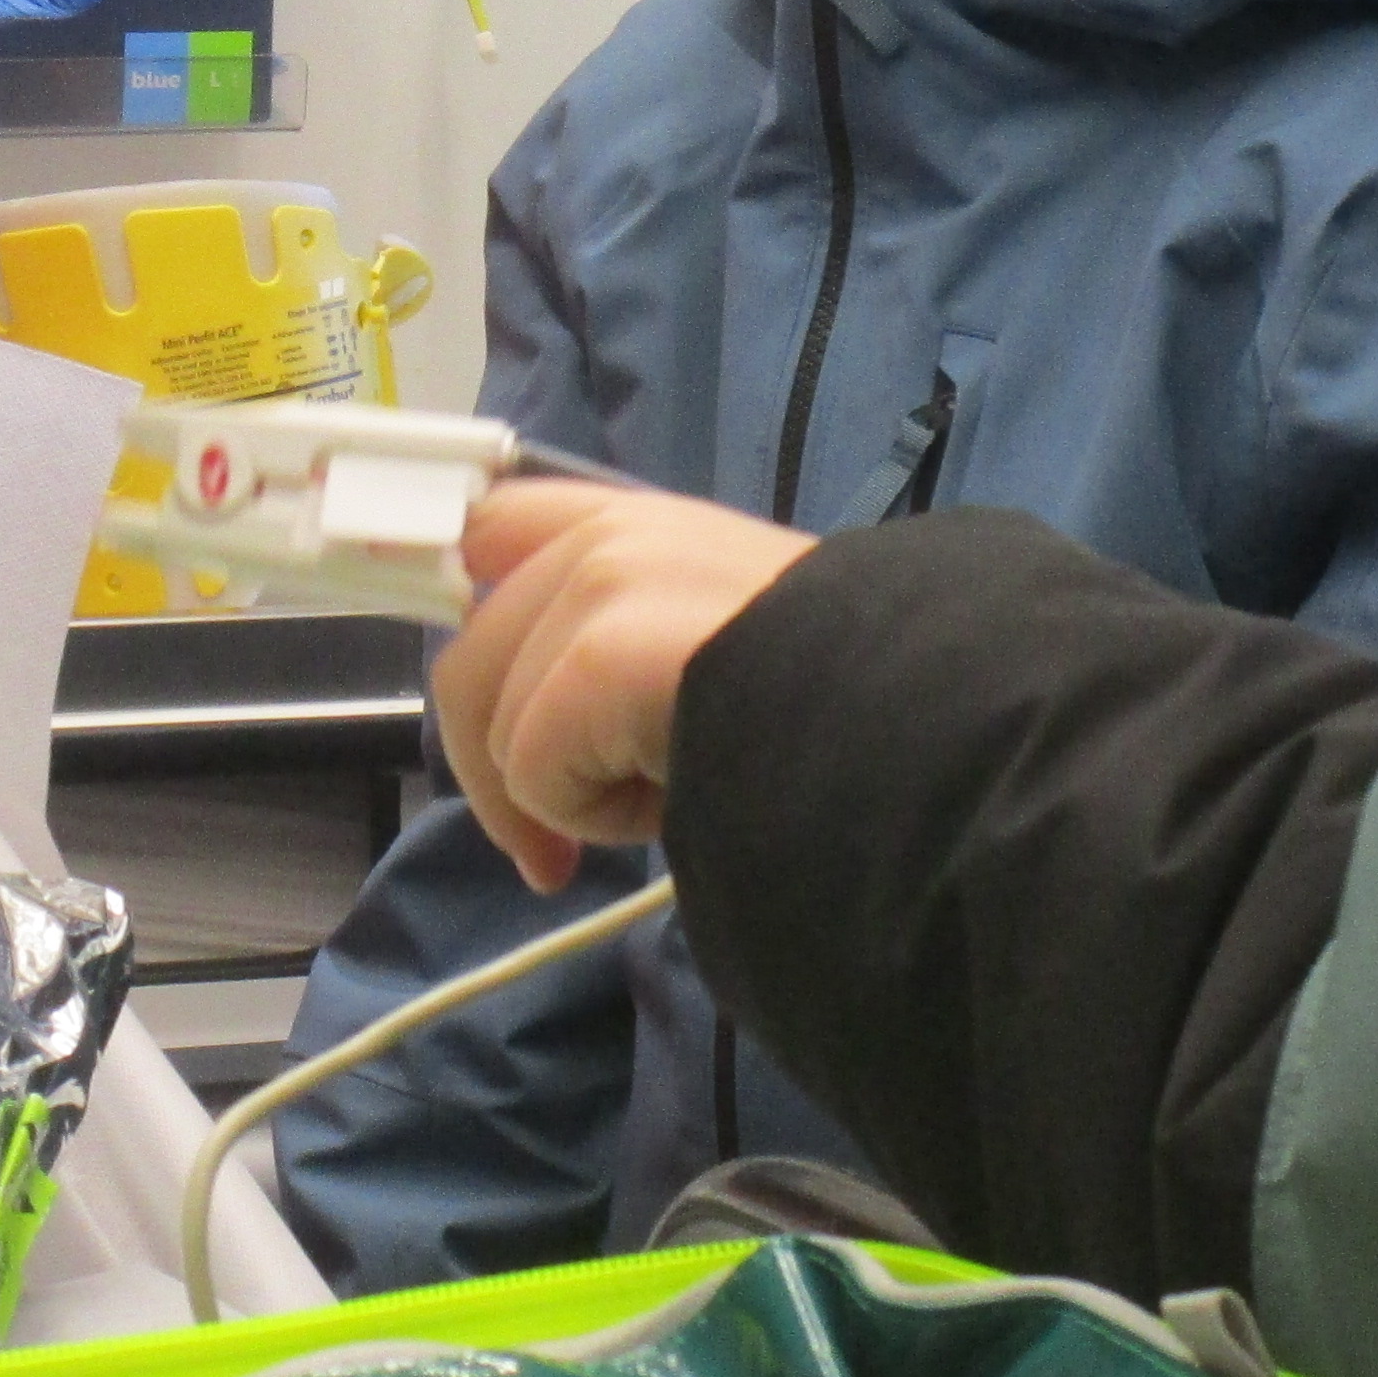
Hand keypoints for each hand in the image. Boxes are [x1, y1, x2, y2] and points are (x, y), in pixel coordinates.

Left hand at [433, 478, 819, 889]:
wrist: (919, 718)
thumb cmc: (839, 699)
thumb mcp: (717, 646)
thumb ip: (622, 646)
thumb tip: (540, 720)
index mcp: (637, 521)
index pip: (490, 528)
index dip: (458, 610)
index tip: (463, 701)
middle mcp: (609, 532)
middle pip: (470, 651)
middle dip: (492, 763)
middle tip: (552, 854)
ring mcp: (599, 583)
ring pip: (495, 720)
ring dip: (562, 795)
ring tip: (659, 807)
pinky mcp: (595, 654)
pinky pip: (532, 770)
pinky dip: (585, 816)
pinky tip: (665, 808)